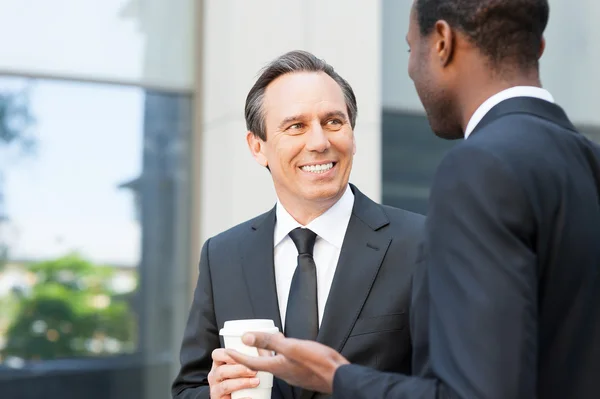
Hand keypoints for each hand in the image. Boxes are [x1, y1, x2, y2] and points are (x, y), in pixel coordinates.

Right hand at [207, 348, 259, 397]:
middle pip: (222, 370)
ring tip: (256, 382)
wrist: (245, 396)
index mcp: (219, 364)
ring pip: (225, 385)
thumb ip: (252, 356)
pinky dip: (241, 398)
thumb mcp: (245, 366)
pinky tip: (251, 396)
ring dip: (241, 383)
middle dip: (239, 370)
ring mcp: (215, 390)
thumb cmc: (245, 379)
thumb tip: (262, 347)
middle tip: (254, 371)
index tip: (243, 356)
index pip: (217, 355)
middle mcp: (214, 376)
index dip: (228, 354)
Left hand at [226, 332, 349, 393]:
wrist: (339, 375)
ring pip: (274, 362)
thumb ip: (269, 341)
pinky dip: (280, 354)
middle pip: (261, 363)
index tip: (226, 352)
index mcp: (277, 367)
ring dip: (267, 352)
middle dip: (252, 354)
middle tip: (244, 345)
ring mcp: (292, 374)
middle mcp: (282, 372)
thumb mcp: (291, 347)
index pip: (251, 362)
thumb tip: (246, 337)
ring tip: (265, 341)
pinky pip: (285, 362)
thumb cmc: (318, 361)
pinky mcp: (301, 372)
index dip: (238, 356)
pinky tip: (286, 348)